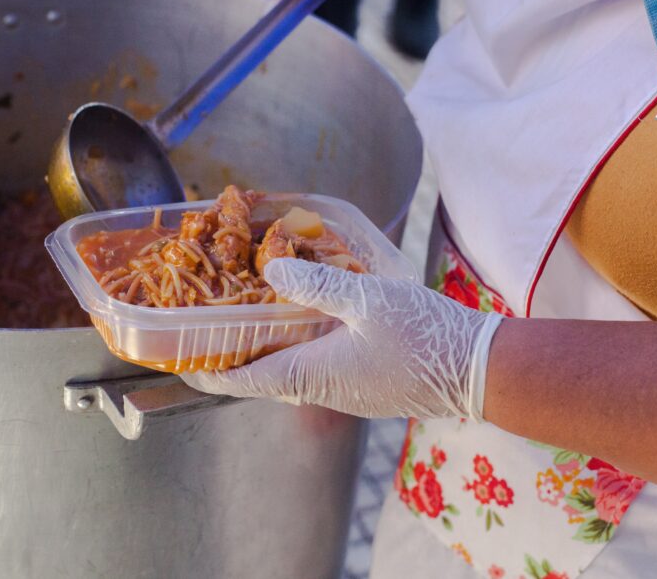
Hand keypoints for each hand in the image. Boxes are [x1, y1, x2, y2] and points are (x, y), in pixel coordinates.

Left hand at [183, 258, 503, 419]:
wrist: (480, 371)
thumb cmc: (426, 338)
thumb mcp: (369, 300)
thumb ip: (317, 285)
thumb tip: (273, 266)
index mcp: (310, 374)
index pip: (240, 380)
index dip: (204, 372)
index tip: (175, 361)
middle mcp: (319, 389)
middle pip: (258, 374)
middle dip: (228, 352)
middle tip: (205, 323)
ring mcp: (341, 390)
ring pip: (285, 369)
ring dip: (260, 346)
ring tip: (242, 313)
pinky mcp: (361, 384)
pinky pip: (312, 366)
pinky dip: (292, 344)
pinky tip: (297, 315)